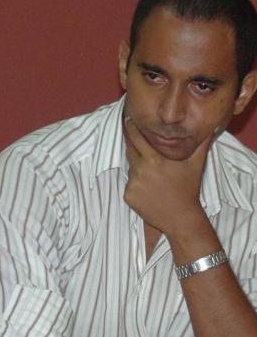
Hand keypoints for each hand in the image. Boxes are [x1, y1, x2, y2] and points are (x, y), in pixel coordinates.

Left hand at [123, 117, 210, 235]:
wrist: (181, 217)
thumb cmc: (188, 189)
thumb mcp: (195, 165)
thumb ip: (200, 145)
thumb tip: (209, 129)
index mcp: (154, 160)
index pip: (137, 139)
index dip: (131, 128)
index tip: (127, 119)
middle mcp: (140, 170)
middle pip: (130, 152)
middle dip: (134, 148)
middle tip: (141, 149)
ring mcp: (132, 184)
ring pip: (131, 170)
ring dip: (138, 169)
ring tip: (154, 178)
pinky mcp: (128, 196)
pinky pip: (129, 186)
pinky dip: (136, 186)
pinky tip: (149, 191)